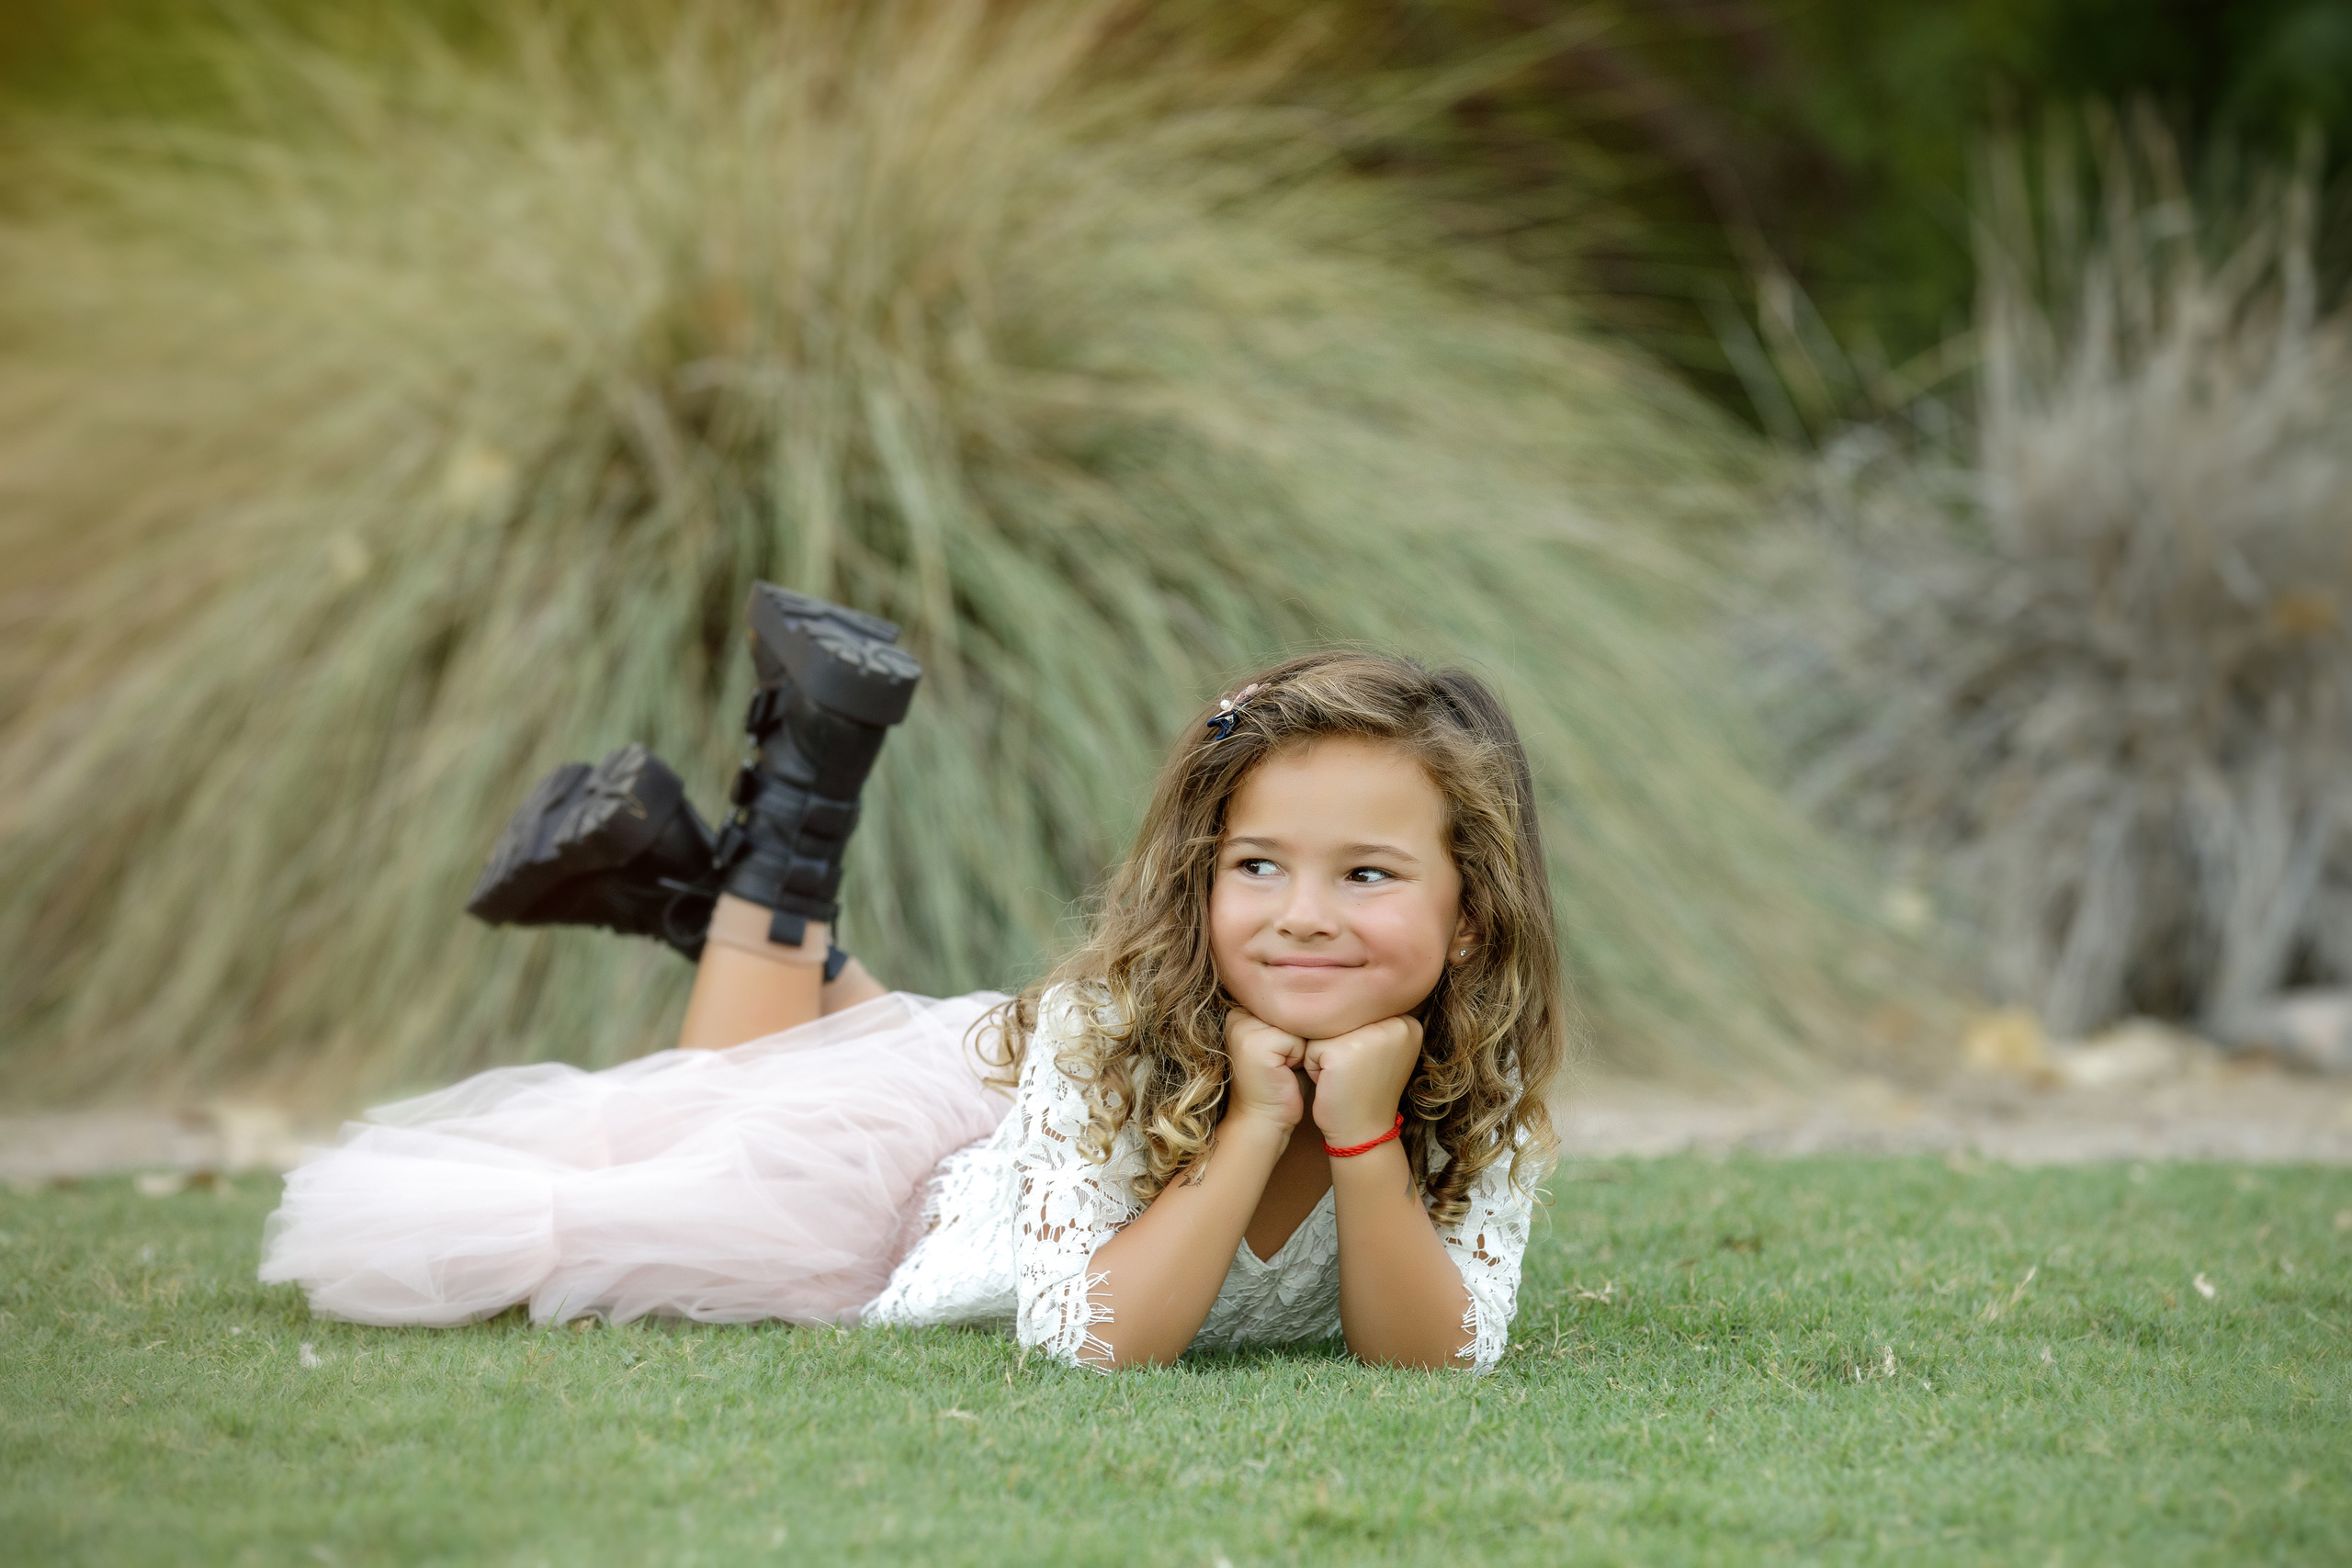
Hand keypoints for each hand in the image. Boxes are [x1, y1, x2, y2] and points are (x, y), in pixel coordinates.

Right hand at [1223, 1009, 1306, 1130]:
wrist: (1262, 1120)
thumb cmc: (1279, 1084)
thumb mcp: (1283, 1042)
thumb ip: (1290, 1017)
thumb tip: (1321, 997)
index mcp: (1241, 1010)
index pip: (1289, 1001)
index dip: (1298, 1028)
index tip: (1285, 1053)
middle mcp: (1237, 1014)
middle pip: (1294, 1009)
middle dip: (1300, 1036)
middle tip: (1285, 1063)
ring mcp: (1244, 1027)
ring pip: (1298, 1022)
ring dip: (1301, 1046)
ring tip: (1285, 1067)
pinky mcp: (1256, 1043)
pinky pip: (1298, 1039)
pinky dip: (1300, 1057)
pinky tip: (1283, 1073)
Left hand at [1303, 1015, 1421, 1147]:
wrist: (1363, 1133)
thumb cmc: (1366, 1090)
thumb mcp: (1381, 1049)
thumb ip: (1372, 1021)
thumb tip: (1339, 991)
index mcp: (1408, 1022)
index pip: (1360, 1010)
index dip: (1353, 1037)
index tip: (1366, 1065)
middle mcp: (1396, 1024)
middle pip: (1343, 1016)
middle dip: (1338, 1044)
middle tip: (1353, 1073)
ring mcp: (1371, 1036)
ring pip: (1326, 1028)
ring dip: (1325, 1052)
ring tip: (1343, 1075)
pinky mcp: (1342, 1050)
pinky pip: (1311, 1045)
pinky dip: (1314, 1065)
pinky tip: (1332, 1082)